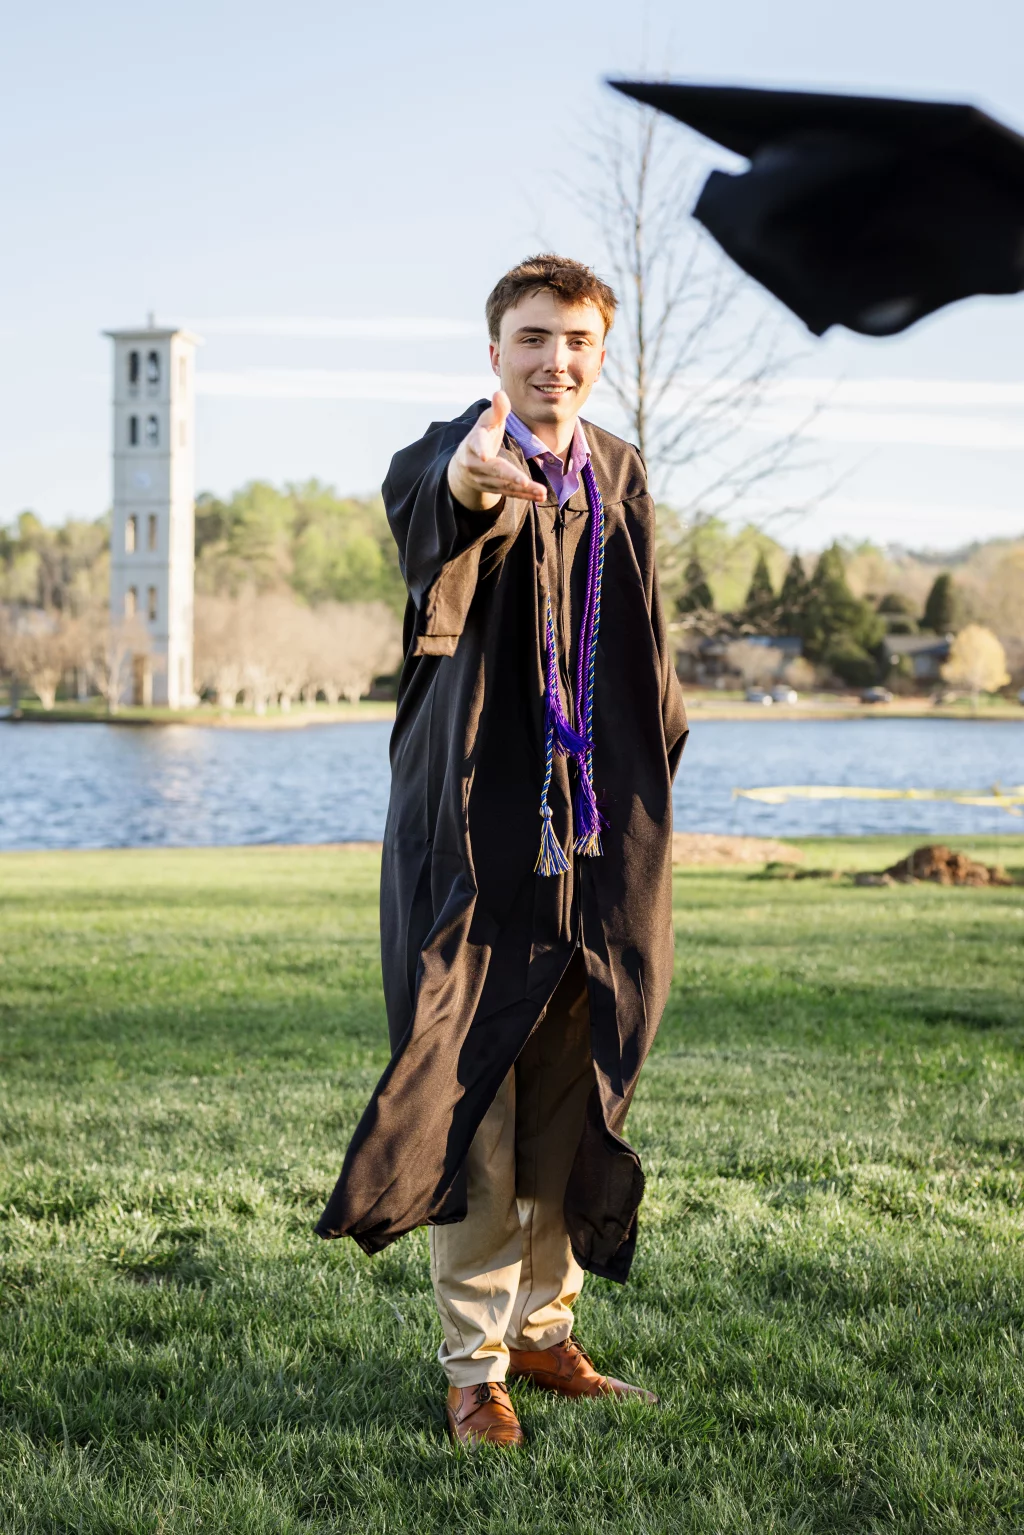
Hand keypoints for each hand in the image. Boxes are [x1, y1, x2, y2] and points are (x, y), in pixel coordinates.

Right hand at [447, 390, 545, 511]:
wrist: (464, 466)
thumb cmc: (481, 437)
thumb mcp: (486, 421)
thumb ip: (497, 410)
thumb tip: (500, 393)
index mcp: (474, 444)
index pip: (477, 445)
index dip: (480, 449)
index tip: (484, 457)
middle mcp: (477, 465)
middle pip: (495, 470)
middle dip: (510, 476)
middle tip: (524, 481)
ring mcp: (485, 480)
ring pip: (506, 485)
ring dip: (524, 490)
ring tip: (542, 492)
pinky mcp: (495, 489)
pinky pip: (511, 494)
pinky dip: (526, 496)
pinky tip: (541, 496)